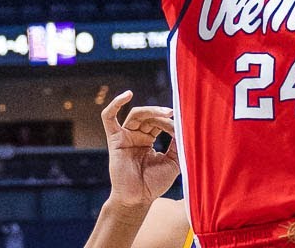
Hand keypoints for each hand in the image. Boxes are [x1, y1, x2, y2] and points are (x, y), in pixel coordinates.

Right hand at [101, 90, 179, 209]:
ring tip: (165, 113)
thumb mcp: (173, 161)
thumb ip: (178, 143)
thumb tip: (185, 126)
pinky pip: (109, 118)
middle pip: (148, 116)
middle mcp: (136, 136)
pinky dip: (116, 104)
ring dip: (151, 111)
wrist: (138, 199)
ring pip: (136, 114)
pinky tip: (127, 95)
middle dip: (161, 114)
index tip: (181, 124)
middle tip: (173, 113)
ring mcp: (125, 136)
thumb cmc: (154, 184)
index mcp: (148, 140)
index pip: (159, 122)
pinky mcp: (114, 139)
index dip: (170, 121)